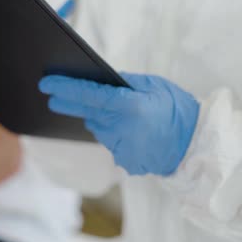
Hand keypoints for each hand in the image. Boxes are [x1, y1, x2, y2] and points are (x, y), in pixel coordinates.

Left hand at [39, 73, 199, 175]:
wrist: (196, 145)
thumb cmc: (178, 109)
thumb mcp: (154, 85)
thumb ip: (125, 82)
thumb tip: (100, 80)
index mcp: (128, 106)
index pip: (87, 95)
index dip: (64, 89)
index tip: (45, 84)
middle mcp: (121, 128)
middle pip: (87, 113)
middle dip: (70, 104)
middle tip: (53, 97)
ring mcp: (121, 147)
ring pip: (98, 128)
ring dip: (101, 120)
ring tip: (123, 114)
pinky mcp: (124, 160)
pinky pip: (111, 142)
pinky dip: (115, 134)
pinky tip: (132, 131)